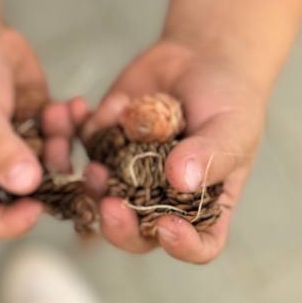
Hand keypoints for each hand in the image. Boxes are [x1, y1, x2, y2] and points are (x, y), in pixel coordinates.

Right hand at [0, 24, 67, 236]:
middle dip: (51, 180)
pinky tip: (75, 103)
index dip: (7, 223)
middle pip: (24, 195)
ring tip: (57, 114)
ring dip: (62, 144)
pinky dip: (74, 124)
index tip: (35, 208)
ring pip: (51, 165)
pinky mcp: (39, 123)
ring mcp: (18, 144)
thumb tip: (28, 186)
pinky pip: (65, 137)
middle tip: (69, 160)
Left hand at [79, 38, 263, 262]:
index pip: (197, 244)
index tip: (167, 226)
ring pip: (97, 192)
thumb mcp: (231, 127)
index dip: (181, 245)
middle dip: (117, 224)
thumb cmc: (227, 99)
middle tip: (108, 202)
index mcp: (203, 204)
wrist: (199, 57)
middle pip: (135, 230)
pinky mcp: (101, 142)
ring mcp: (126, 171)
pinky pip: (78, 146)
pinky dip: (70, 131)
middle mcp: (160, 196)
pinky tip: (76, 108)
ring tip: (91, 159)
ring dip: (86, 180)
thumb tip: (180, 181)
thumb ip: (210, 155)